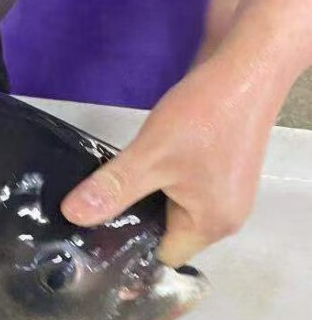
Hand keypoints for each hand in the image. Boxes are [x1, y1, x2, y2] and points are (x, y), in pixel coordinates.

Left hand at [61, 50, 282, 266]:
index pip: (162, 256)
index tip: (90, 241)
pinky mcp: (214, 169)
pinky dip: (153, 183)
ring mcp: (221, 191)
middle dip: (130, 225)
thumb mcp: (150, 155)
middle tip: (86, 217)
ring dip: (140, 201)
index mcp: (213, 224)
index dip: (128, 250)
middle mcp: (223, 216)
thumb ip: (113, 188)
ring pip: (169, 210)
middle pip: (165, 235)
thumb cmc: (206, 114)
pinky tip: (127, 173)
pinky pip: (177, 189)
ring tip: (101, 195)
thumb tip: (73, 216)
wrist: (247, 63)